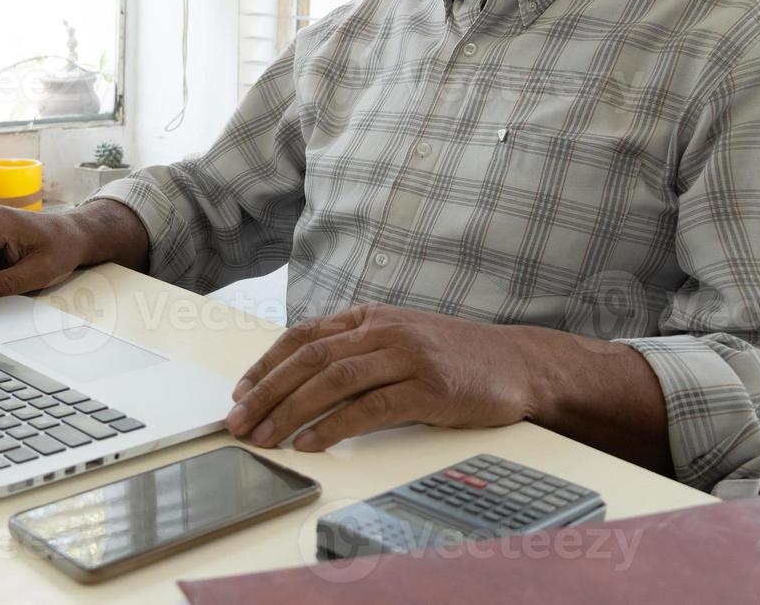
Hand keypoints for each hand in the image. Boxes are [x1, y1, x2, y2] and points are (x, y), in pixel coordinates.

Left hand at [224, 303, 533, 450]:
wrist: (519, 363)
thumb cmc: (455, 357)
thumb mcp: (400, 340)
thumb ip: (357, 351)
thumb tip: (300, 383)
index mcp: (371, 316)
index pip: (303, 336)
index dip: (266, 364)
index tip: (240, 392)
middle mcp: (385, 330)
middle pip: (310, 358)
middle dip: (267, 391)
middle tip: (240, 421)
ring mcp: (408, 356)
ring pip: (334, 380)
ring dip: (292, 411)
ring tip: (266, 436)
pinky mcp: (430, 388)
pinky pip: (371, 408)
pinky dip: (335, 426)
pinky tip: (312, 443)